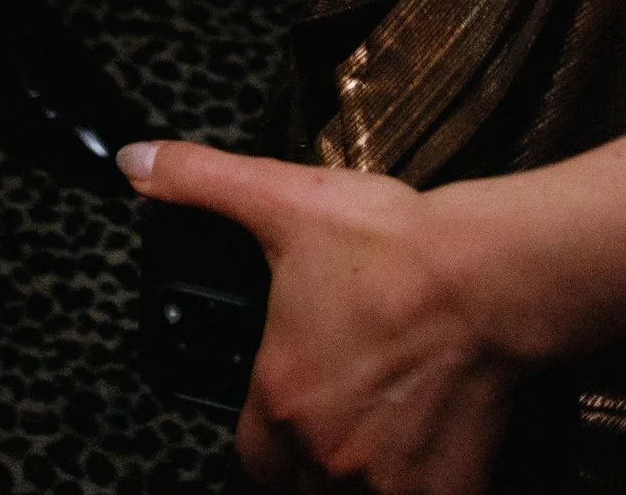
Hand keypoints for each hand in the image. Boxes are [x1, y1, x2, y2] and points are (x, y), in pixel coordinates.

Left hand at [123, 144, 519, 494]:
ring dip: (358, 475)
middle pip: (300, 485)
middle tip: (339, 411)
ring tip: (379, 425)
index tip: (289, 404)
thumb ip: (201, 183)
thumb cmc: (393, 246)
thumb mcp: (282, 199)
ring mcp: (386, 484)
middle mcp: (326, 455)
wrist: (488, 278)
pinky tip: (424, 442)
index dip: (264, 428)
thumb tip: (137, 163)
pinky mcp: (445, 494)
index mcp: (281, 398)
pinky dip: (415, 483)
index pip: (250, 453)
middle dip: (311, 456)